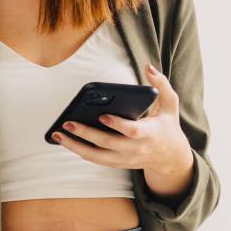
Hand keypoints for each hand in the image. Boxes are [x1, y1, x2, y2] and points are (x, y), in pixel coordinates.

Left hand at [50, 63, 191, 175]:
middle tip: (67, 123)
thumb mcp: (171, 105)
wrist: (171, 158)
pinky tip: (66, 142)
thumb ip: (162, 84)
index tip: (102, 115)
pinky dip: (80, 152)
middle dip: (86, 134)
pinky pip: (96, 160)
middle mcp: (136, 149)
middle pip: (108, 144)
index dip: (117, 124)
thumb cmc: (167, 126)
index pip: (132, 131)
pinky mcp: (118, 164)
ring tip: (58, 135)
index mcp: (150, 133)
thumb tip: (148, 66)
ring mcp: (126, 159)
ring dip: (76, 147)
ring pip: (97, 157)